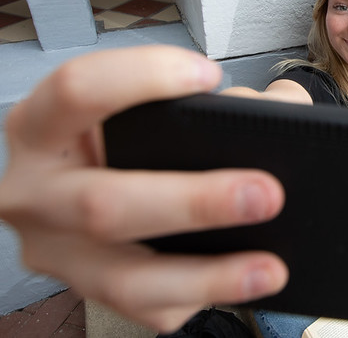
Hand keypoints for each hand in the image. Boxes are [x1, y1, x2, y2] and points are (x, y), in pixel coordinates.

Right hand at [0, 46, 288, 332]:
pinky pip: (147, 306)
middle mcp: (36, 192)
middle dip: (193, 202)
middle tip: (265, 192)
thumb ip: (208, 98)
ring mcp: (58, 252)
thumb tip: (275, 107)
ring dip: (207, 272)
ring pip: (125, 278)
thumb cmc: (126, 140)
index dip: (142, 77)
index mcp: (42, 126)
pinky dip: (206, 295)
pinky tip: (250, 282)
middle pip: (102, 204)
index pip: (75, 89)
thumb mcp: (140, 107)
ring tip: (269, 265)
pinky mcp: (88, 290)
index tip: (211, 78)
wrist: (90, 195)